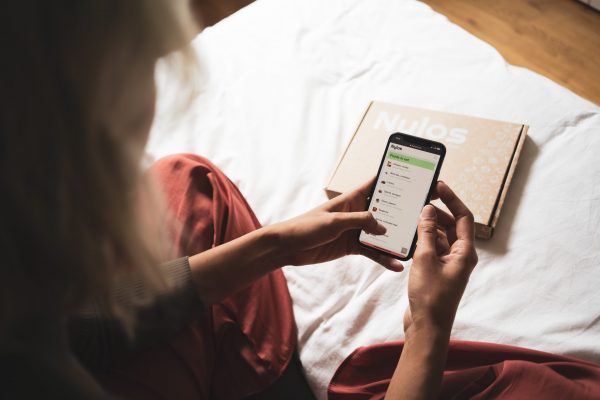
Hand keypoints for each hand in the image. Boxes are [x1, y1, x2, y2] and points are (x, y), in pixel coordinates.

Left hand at [267, 179, 403, 271]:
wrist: (289, 247)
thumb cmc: (306, 226)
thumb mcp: (334, 221)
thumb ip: (359, 221)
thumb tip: (383, 227)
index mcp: (352, 198)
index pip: (376, 183)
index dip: (394, 178)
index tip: (415, 177)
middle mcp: (357, 212)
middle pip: (385, 210)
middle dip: (403, 213)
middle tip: (424, 216)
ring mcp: (356, 230)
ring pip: (381, 233)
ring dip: (395, 239)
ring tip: (414, 246)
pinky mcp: (352, 246)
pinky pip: (373, 251)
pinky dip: (384, 257)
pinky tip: (396, 265)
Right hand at [403, 181, 477, 334]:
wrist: (427, 327)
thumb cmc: (430, 296)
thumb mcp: (426, 259)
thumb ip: (427, 232)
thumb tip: (429, 209)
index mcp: (465, 252)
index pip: (464, 217)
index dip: (453, 199)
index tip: (439, 186)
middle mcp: (460, 256)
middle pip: (452, 226)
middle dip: (437, 212)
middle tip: (420, 199)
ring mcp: (449, 264)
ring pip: (440, 237)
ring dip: (428, 227)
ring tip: (411, 215)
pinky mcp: (437, 272)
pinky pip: (432, 249)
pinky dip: (422, 241)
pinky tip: (408, 236)